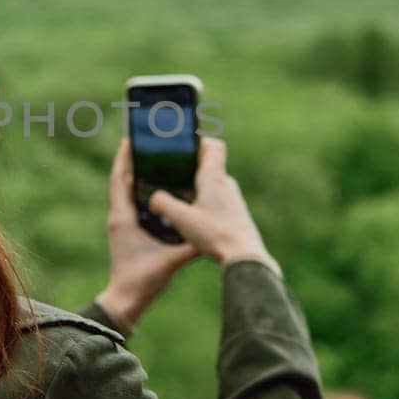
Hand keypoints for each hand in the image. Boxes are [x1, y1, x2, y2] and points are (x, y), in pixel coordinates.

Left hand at [96, 138, 197, 334]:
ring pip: (127, 193)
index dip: (123, 159)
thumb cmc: (142, 280)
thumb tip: (212, 232)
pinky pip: (133, 205)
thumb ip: (190, 247)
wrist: (127, 301)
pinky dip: (142, 194)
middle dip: (133, 163)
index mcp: (122, 218)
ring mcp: (122, 225)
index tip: (130, 140)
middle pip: (122, 181)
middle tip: (148, 146)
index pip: (119, 180)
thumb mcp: (170, 261)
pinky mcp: (128, 232)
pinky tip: (159, 190)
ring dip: (137, 177)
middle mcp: (119, 218)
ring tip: (156, 162)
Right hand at [147, 137, 280, 273]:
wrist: (245, 256)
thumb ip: (162, 203)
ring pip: (213, 185)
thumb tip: (153, 198)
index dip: (199, 142)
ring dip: (197, 188)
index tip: (182, 149)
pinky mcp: (236, 214)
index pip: (214, 146)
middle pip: (210, 165)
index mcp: (214, 178)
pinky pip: (218, 201)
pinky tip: (193, 220)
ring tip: (178, 201)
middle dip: (190, 169)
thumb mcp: (181, 219)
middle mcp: (226, 184)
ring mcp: (233, 199)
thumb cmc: (215, 234)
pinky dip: (205, 204)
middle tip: (171, 177)